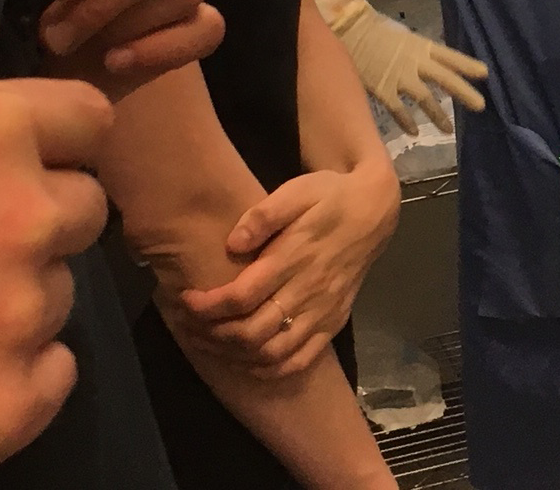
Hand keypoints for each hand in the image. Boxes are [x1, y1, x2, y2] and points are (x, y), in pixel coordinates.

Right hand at [0, 58, 112, 489]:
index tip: (8, 169)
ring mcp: (19, 314)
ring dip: (11, 300)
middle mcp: (22, 215)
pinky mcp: (7, 405)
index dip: (49, 145)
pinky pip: (51, 376)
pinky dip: (7, 379)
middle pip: (81, 209)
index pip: (86, 122)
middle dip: (30, 222)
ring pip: (60, 293)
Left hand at [170, 168, 401, 378]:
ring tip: (210, 342)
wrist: (374, 212)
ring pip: (272, 352)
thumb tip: (233, 245)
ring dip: (234, 355)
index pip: (242, 296)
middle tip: (190, 323)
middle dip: (212, 334)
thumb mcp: (296, 191)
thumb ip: (262, 215)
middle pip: (252, 332)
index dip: (206, 306)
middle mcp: (309, 291)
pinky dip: (268, 369)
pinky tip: (246, 361)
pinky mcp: (333, 322)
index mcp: (294, 258)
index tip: (185, 299)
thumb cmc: (328, 197)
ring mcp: (323, 311)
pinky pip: (299, 360)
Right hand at [309, 0, 486, 135]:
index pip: (451, 56)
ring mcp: (399, 76)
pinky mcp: (382, 89)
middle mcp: (415, 62)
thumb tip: (435, 66)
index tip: (485, 74)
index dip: (468, 65)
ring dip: (437, 116)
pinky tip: (414, 133)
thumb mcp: (406, 39)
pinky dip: (406, 121)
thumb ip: (421, 54)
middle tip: (481, 106)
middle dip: (464, 93)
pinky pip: (398, 109)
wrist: (347, 31)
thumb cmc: (377, 33)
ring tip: (448, 131)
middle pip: (445, 79)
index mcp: (422, 46)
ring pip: (425, 99)